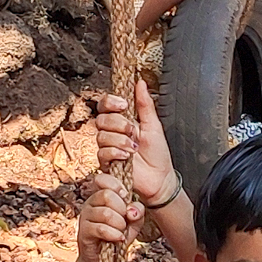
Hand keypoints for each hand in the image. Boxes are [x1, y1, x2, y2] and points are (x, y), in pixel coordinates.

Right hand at [76, 175, 143, 261]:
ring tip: (121, 231)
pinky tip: (119, 238)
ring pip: (105, 213)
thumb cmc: (118, 236)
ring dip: (119, 224)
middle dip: (122, 209)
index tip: (126, 197)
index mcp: (101, 195)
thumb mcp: (133, 223)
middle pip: (107, 195)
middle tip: (124, 220)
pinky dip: (114, 234)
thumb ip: (137, 212)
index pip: (102, 179)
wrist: (104, 260)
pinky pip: (101, 228)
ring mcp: (85, 216)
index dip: (117, 186)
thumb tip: (133, 209)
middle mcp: (91, 202)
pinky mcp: (84, 231)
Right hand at [94, 80, 177, 204]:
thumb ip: (145, 104)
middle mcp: (113, 132)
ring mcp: (108, 147)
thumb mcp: (154, 125)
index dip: (110, 102)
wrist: (160, 178)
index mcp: (122, 120)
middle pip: (101, 118)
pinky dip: (115, 152)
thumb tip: (140, 83)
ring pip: (101, 135)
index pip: (106, 104)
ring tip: (134, 147)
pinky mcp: (106, 163)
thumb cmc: (158, 154)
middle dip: (118, 123)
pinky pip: (102, 152)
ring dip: (119, 140)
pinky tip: (126, 156)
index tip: (123, 104)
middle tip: (133, 131)